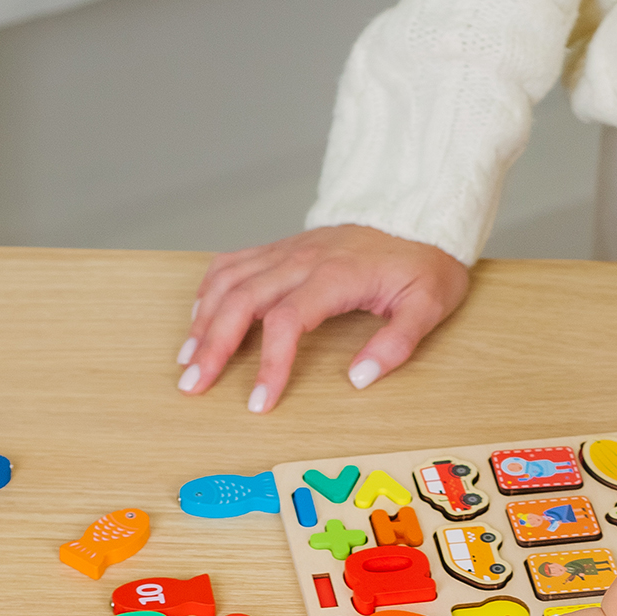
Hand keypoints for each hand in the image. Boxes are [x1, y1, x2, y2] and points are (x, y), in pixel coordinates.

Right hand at [175, 225, 467, 411]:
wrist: (418, 214)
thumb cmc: (424, 262)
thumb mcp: (429, 304)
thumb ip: (397, 343)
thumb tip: (359, 378)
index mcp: (336, 276)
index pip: (287, 321)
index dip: (269, 364)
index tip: (260, 401)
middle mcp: (302, 259)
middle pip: (241, 300)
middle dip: (213, 346)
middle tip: (193, 385)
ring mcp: (288, 250)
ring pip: (229, 280)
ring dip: (203, 319)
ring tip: (187, 359)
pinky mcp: (284, 248)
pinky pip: (234, 262)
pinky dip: (209, 289)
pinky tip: (199, 315)